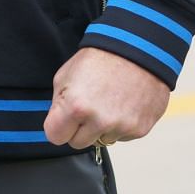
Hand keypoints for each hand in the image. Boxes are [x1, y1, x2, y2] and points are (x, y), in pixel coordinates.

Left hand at [42, 47, 170, 149]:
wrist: (138, 50)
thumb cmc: (100, 59)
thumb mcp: (65, 75)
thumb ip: (58, 104)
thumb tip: (58, 124)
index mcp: (76, 107)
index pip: (55, 137)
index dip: (58, 127)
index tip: (63, 120)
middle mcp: (99, 121)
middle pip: (77, 143)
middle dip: (79, 129)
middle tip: (87, 107)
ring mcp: (121, 127)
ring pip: (101, 140)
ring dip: (101, 127)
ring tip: (108, 101)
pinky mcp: (139, 129)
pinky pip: (121, 137)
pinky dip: (120, 125)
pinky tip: (122, 104)